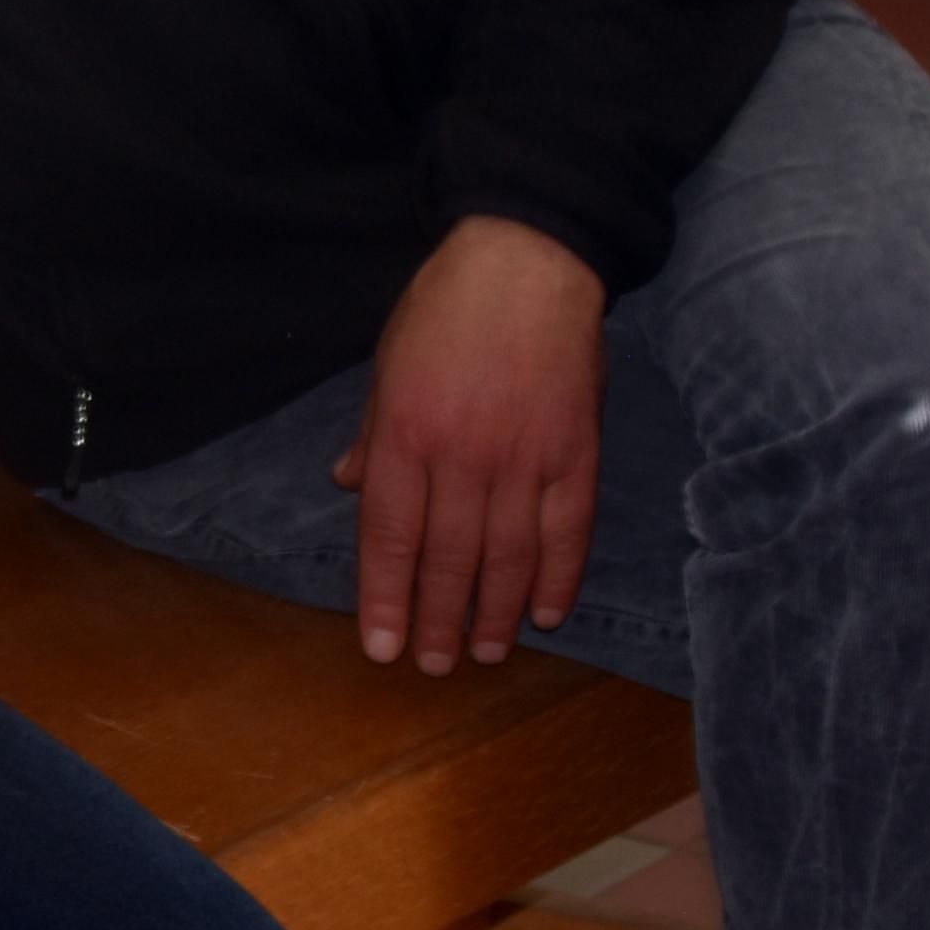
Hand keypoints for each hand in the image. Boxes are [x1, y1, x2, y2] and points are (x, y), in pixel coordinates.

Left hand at [335, 215, 606, 673]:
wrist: (528, 263)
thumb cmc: (444, 310)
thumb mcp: (386, 364)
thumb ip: (373, 434)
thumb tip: (350, 487)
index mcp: (406, 433)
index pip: (390, 535)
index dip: (385, 597)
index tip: (381, 648)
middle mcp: (463, 456)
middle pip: (447, 558)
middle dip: (436, 620)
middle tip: (431, 666)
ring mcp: (525, 458)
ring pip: (508, 557)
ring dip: (494, 613)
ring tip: (482, 653)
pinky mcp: (578, 453)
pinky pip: (569, 532)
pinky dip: (559, 578)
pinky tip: (547, 614)